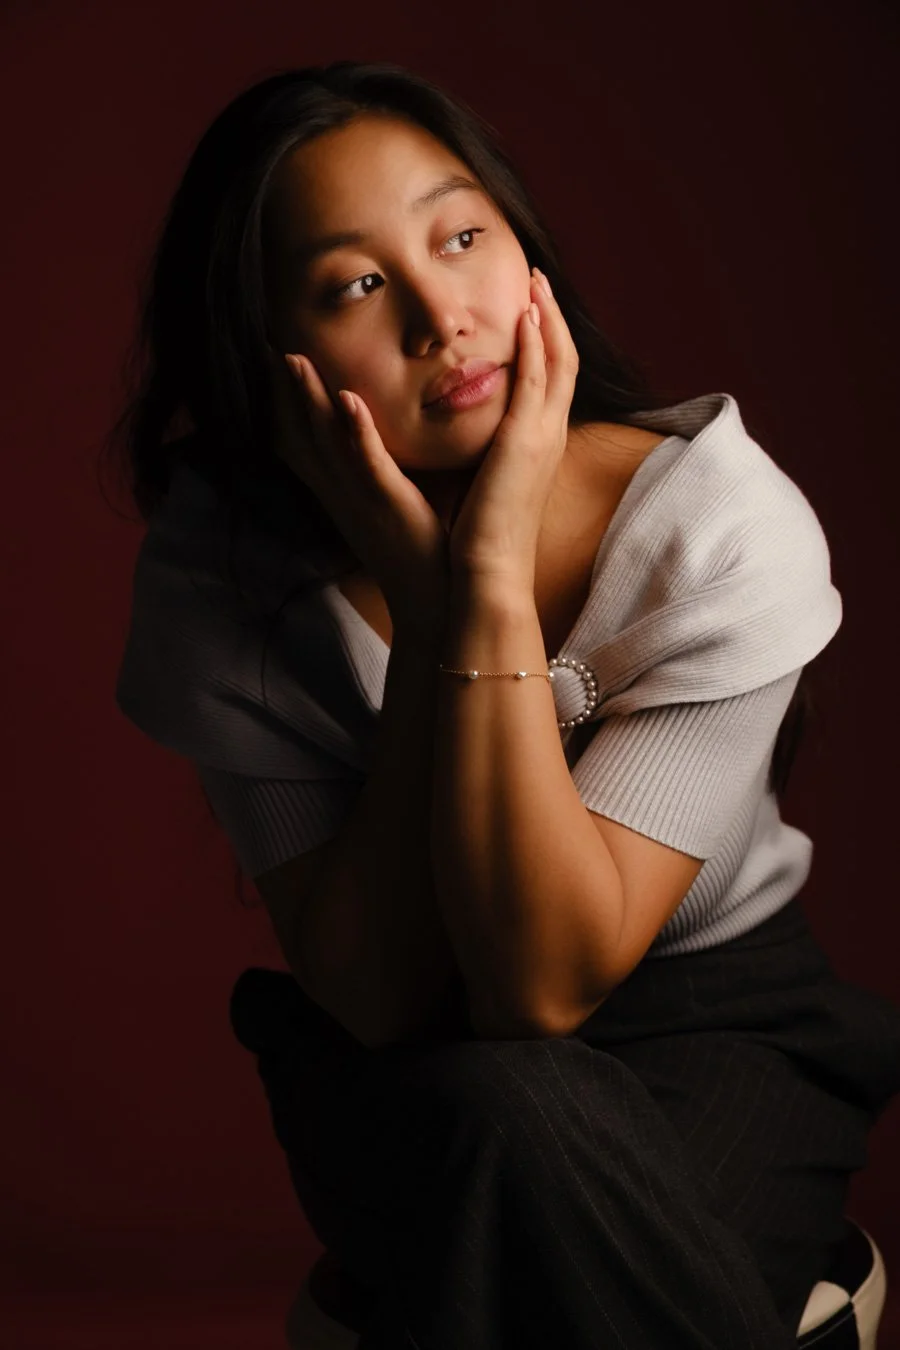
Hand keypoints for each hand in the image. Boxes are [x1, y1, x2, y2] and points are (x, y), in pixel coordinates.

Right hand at [266, 345, 449, 637]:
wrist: (434, 604)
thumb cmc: (420, 553)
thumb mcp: (389, 506)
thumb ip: (383, 470)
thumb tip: (391, 436)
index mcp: (340, 491)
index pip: (299, 442)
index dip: (279, 404)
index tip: (265, 362)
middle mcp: (340, 492)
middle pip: (299, 434)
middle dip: (279, 392)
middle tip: (260, 345)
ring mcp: (361, 497)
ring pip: (325, 442)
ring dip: (307, 400)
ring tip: (292, 358)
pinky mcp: (389, 503)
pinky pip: (368, 463)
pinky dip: (356, 431)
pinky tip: (348, 399)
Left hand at [447, 267, 578, 588]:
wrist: (487, 577)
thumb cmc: (481, 544)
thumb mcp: (486, 487)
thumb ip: (485, 457)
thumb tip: (472, 442)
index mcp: (537, 449)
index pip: (549, 383)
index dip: (545, 344)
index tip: (531, 310)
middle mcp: (548, 439)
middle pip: (562, 364)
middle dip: (553, 319)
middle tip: (539, 281)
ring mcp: (542, 439)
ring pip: (557, 363)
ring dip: (548, 319)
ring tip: (535, 283)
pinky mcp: (526, 443)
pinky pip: (536, 381)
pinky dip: (536, 346)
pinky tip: (525, 314)